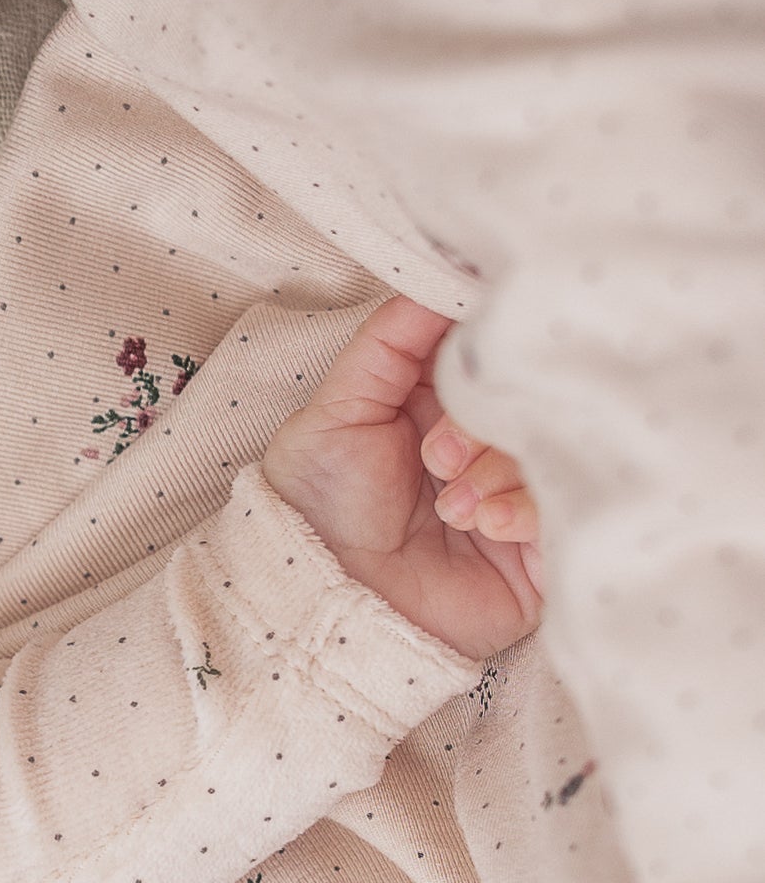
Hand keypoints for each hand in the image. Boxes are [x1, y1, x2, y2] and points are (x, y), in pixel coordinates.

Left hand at [260, 296, 542, 660]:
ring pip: (555, 447)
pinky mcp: (542, 550)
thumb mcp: (338, 407)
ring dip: (500, 471)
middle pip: (530, 396)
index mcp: (444, 399)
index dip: (481, 352)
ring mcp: (519, 493)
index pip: (494, 348)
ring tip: (453, 507)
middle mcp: (489, 441)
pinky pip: (567, 508)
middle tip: (435, 457)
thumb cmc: (316, 508)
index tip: (456, 369)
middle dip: (483, 423)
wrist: (320, 607)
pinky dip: (526, 509)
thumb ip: (392, 337)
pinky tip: (485, 526)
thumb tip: (445, 276)